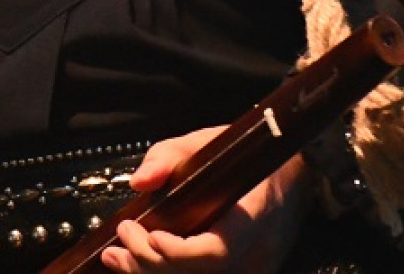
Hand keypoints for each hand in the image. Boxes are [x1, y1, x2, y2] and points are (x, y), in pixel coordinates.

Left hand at [99, 126, 312, 271]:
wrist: (286, 179)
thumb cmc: (245, 159)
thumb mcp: (204, 143)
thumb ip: (168, 157)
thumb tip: (140, 181)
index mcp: (252, 215)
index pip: (217, 250)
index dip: (181, 252)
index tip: (150, 236)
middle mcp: (254, 252)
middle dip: (150, 262)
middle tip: (121, 238)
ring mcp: (250, 270)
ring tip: (117, 256)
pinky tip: (140, 265)